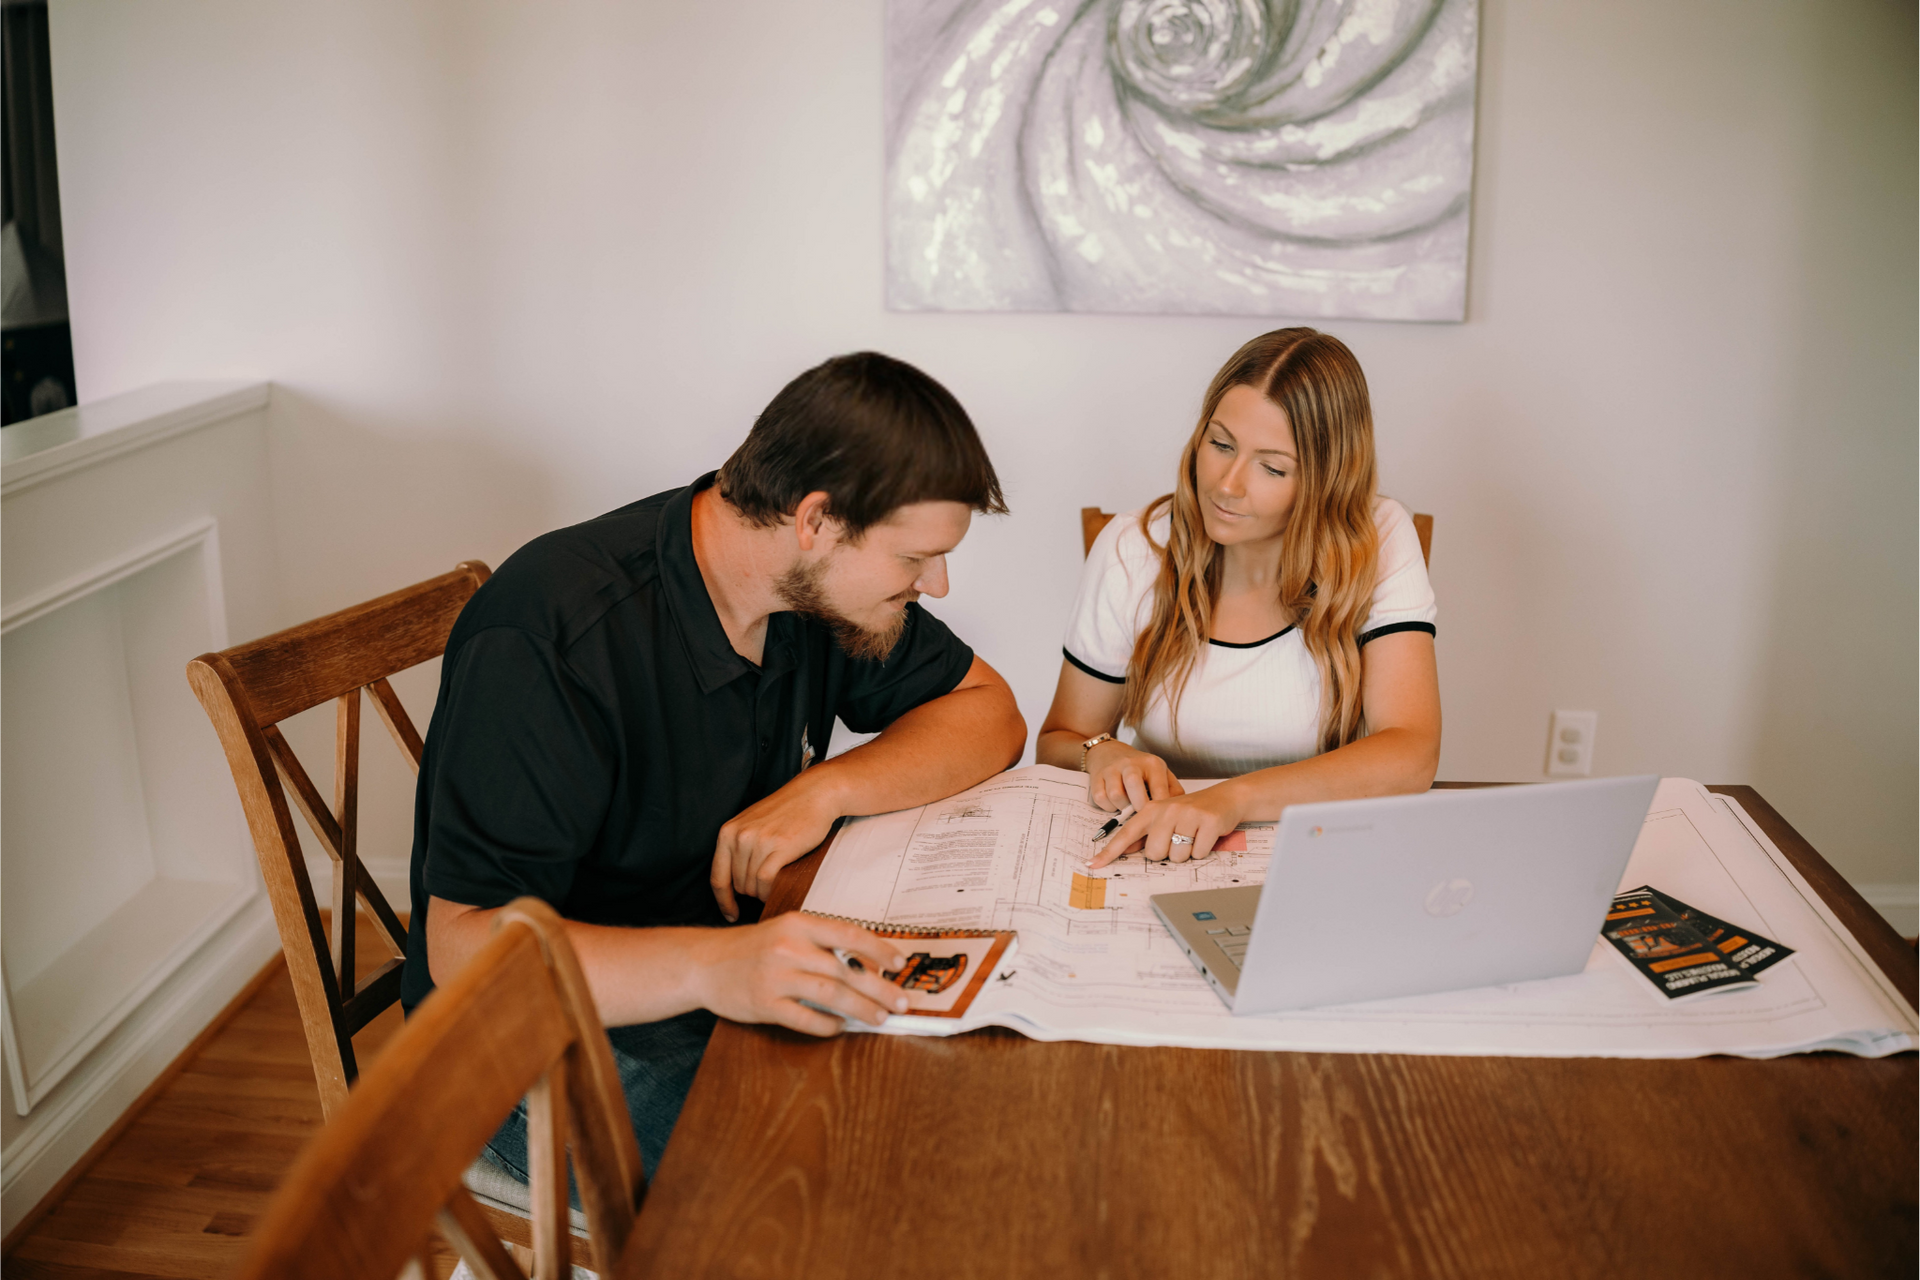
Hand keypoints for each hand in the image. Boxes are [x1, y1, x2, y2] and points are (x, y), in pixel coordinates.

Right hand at [691, 912, 912, 1035]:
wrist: (703, 963)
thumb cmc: (752, 948)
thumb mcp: (786, 932)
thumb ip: (821, 944)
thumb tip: (867, 966)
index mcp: (798, 924)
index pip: (848, 934)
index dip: (879, 949)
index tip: (900, 963)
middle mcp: (788, 947)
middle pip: (845, 969)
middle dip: (879, 987)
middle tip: (902, 1001)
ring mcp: (775, 976)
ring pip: (830, 994)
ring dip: (860, 1008)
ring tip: (880, 1017)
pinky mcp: (764, 1004)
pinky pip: (804, 1018)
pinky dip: (827, 1025)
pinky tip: (840, 1027)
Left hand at [711, 773, 841, 921]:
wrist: (814, 794)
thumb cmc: (786, 811)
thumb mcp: (752, 824)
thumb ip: (738, 848)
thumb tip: (734, 884)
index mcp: (728, 832)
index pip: (717, 877)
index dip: (723, 901)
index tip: (731, 914)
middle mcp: (739, 836)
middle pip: (737, 885)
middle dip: (751, 892)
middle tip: (767, 886)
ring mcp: (758, 841)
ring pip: (752, 885)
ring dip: (763, 892)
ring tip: (777, 881)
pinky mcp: (779, 847)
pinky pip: (766, 881)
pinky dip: (770, 891)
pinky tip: (778, 887)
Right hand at [1084, 738, 1184, 811]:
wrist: (1109, 752)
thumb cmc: (1140, 770)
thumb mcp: (1160, 774)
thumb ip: (1173, 791)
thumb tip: (1179, 812)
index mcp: (1152, 764)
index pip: (1159, 788)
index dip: (1160, 808)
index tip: (1160, 820)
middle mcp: (1131, 763)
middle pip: (1133, 784)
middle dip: (1138, 806)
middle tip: (1141, 816)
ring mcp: (1112, 769)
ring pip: (1115, 794)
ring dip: (1122, 807)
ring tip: (1127, 807)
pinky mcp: (1097, 777)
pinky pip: (1101, 798)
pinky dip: (1108, 807)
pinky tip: (1115, 804)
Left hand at [1090, 780, 1245, 868]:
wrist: (1224, 798)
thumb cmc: (1190, 811)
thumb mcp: (1164, 817)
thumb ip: (1144, 834)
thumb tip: (1122, 851)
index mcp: (1152, 810)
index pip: (1126, 834)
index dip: (1109, 852)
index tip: (1092, 864)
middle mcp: (1167, 810)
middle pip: (1154, 853)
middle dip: (1167, 852)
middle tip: (1178, 838)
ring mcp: (1188, 815)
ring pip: (1177, 856)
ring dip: (1186, 853)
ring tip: (1193, 836)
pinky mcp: (1208, 822)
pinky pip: (1198, 854)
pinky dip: (1202, 850)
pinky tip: (1205, 836)